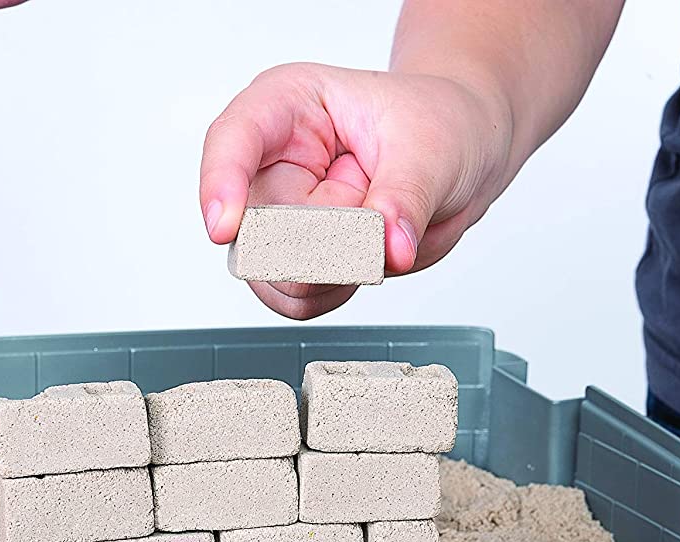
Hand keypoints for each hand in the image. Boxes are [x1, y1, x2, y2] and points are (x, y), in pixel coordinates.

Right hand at [200, 63, 514, 318]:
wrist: (458, 150)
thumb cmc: (437, 124)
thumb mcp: (432, 148)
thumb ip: (404, 199)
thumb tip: (389, 250)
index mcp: (287, 104)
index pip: (232, 139)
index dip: (221, 183)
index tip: (224, 226)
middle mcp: (269, 160)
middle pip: (256, 228)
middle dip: (324, 241)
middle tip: (380, 219)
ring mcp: (275, 213)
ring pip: (270, 273)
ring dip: (333, 271)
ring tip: (378, 229)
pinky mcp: (290, 257)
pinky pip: (294, 298)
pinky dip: (336, 290)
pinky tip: (367, 257)